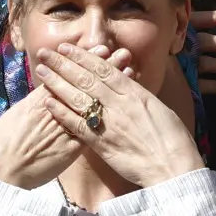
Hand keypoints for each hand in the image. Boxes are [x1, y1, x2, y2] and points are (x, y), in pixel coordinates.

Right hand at [0, 47, 134, 188]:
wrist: (3, 170)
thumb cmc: (2, 144)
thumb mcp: (16, 116)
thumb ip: (33, 104)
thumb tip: (43, 94)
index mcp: (39, 100)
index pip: (67, 74)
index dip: (84, 61)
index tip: (99, 48)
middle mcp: (56, 109)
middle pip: (83, 84)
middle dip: (103, 67)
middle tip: (120, 52)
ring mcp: (66, 128)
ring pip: (93, 102)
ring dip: (111, 87)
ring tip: (127, 69)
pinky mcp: (72, 148)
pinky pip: (94, 128)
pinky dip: (110, 113)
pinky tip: (123, 104)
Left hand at [34, 43, 203, 187]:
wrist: (173, 167)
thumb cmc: (173, 139)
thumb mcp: (158, 108)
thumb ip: (138, 95)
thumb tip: (127, 82)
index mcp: (134, 93)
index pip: (103, 69)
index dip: (82, 56)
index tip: (66, 47)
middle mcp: (119, 104)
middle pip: (85, 79)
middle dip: (63, 64)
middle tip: (45, 52)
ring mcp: (108, 123)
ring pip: (77, 97)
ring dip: (57, 83)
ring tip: (41, 71)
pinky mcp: (101, 144)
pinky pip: (77, 125)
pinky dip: (62, 112)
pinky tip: (48, 102)